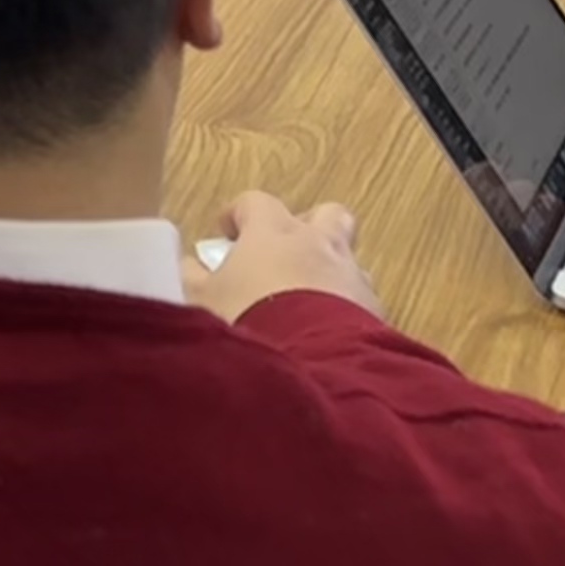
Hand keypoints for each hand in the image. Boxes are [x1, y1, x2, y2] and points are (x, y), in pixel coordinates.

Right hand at [188, 190, 379, 321]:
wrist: (313, 364)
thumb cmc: (250, 317)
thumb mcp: (203, 299)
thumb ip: (193, 276)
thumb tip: (189, 263)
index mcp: (274, 231)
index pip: (258, 201)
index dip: (241, 213)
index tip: (229, 234)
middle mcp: (319, 243)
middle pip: (327, 214)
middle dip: (309, 227)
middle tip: (285, 251)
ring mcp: (352, 275)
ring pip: (348, 259)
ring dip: (330, 271)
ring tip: (308, 300)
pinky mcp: (375, 310)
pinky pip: (362, 300)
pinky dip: (347, 308)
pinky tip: (327, 333)